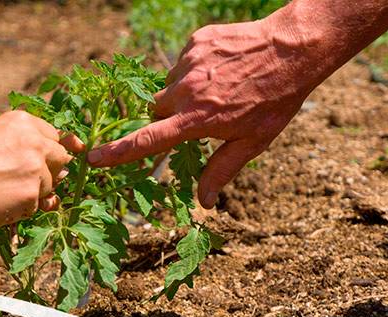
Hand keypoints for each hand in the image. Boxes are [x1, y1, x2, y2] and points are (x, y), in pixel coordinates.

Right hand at [0, 110, 84, 230]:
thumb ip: (26, 143)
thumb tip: (70, 159)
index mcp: (22, 122)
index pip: (54, 136)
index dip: (47, 151)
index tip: (38, 160)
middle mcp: (34, 141)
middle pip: (61, 158)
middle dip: (48, 170)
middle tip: (19, 178)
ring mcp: (35, 169)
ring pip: (52, 184)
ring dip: (35, 191)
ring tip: (3, 190)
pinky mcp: (31, 195)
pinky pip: (39, 205)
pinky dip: (24, 209)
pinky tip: (1, 203)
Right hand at [87, 19, 310, 208]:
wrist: (293, 48)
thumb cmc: (274, 101)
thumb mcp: (251, 142)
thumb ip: (221, 171)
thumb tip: (204, 203)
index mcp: (196, 120)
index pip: (147, 141)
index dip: (117, 153)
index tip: (94, 158)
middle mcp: (187, 91)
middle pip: (157, 111)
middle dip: (170, 118)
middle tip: (201, 115)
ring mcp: (190, 62)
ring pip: (169, 87)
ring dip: (183, 93)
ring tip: (217, 89)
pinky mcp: (195, 42)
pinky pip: (182, 62)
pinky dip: (193, 70)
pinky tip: (219, 69)